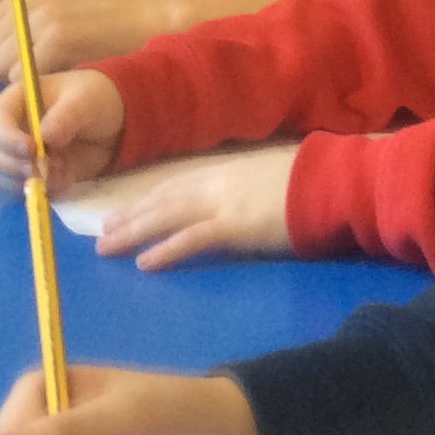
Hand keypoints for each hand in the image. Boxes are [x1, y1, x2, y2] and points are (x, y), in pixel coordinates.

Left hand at [0, 0, 178, 82]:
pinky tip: (55, 82)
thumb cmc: (97, 30)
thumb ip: (11, 31)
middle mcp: (23, 4)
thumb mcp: (50, 20)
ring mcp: (39, 20)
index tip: (10, 70)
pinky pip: (20, 76)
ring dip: (14, 83)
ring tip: (44, 79)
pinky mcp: (56, 38)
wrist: (144, 24)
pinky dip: (32, 87)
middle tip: (30, 78)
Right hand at [0, 69, 125, 190]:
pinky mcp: (34, 174)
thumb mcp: (84, 100)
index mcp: (17, 102)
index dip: (6, 138)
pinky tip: (66, 180)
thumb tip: (44, 137)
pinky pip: (24, 189)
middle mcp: (12, 129)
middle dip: (10, 165)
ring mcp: (20, 154)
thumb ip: (66, 116)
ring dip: (26, 181)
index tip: (30, 150)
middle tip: (39, 170)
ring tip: (61, 174)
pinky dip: (42, 191)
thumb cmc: (94, 99)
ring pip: (3, 175)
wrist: (113, 122)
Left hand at [96, 146, 296, 269]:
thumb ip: (246, 188)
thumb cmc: (312, 182)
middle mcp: (217, 183)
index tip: (125, 210)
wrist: (334, 182)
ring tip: (106, 247)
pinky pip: (191, 239)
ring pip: (166, 216)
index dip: (147, 199)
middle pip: (162, 199)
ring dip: (133, 231)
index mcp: (226, 171)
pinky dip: (165, 250)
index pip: (176, 185)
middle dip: (130, 215)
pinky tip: (143, 263)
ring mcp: (224, 203)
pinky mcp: (235, 227)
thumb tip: (235, 202)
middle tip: (100, 233)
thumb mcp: (269, 178)